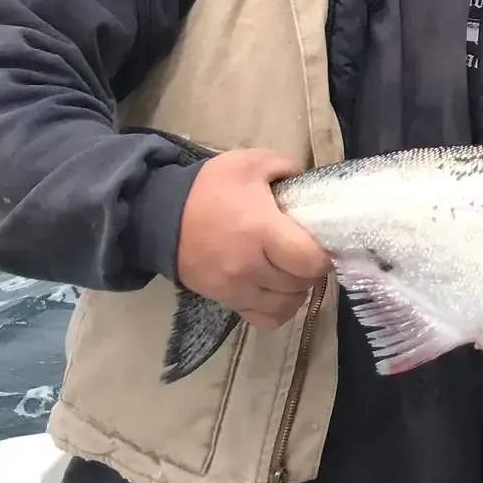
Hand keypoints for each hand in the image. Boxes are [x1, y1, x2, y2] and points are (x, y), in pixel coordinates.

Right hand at [176, 149, 331, 329]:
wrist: (158, 215)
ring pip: (286, 305)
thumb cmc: (209, 188)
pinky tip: (279, 290)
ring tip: (294, 269)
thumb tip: (308, 181)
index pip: (309, 261)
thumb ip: (287, 167)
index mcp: (260, 231)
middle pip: (300, 283)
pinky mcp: (224, 300)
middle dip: (312, 269)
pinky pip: (264, 319)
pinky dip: (279, 309)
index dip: (324, 254)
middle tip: (308, 250)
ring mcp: (235, 288)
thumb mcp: (250, 163)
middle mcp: (249, 266)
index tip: (323, 241)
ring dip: (297, 289)